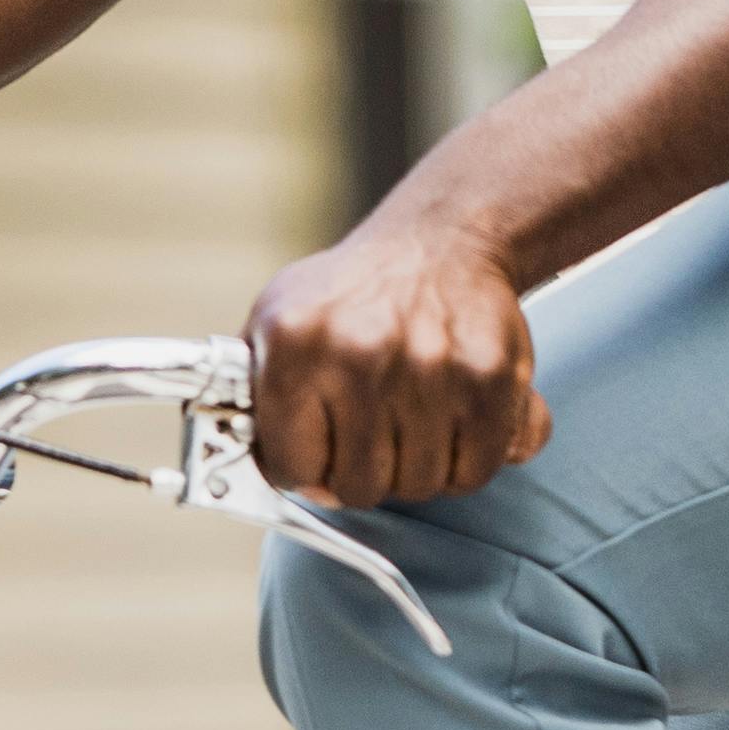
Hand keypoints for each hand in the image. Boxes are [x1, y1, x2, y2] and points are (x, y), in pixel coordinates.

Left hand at [246, 197, 549, 512]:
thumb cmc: (353, 293)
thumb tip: (238, 461)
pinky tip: (454, 423)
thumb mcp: (277, 320)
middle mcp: (360, 354)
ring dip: (417, 467)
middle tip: (370, 435)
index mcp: (295, 343)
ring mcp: (431, 368)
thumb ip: (249, 393)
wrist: (442, 241)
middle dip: (363, 472)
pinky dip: (468, 461)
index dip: (304, 469)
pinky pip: (477, 470)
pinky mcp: (491, 378)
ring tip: (412, 420)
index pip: (291, 469)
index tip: (317, 452)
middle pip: (359, 488)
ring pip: (421, 486)